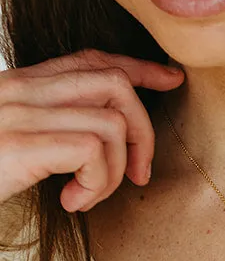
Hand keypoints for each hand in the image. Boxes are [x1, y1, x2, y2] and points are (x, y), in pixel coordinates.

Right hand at [0, 48, 184, 213]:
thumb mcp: (15, 140)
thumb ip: (51, 127)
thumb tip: (104, 142)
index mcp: (22, 85)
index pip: (91, 60)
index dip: (140, 69)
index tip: (173, 80)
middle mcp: (21, 90)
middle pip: (116, 85)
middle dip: (143, 134)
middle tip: (136, 175)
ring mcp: (20, 115)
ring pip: (113, 124)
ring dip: (114, 173)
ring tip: (86, 196)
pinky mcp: (20, 146)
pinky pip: (92, 152)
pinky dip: (94, 184)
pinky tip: (71, 200)